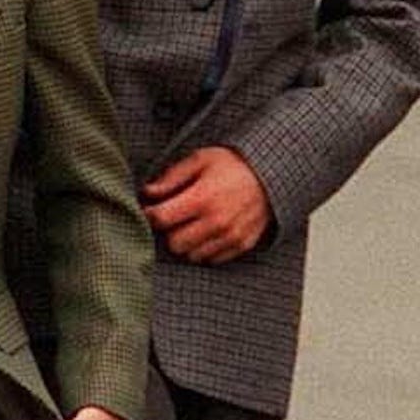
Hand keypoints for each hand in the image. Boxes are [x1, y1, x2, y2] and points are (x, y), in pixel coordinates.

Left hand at [140, 145, 271, 263]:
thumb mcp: (200, 160)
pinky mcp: (242, 245)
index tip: (150, 209)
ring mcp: (231, 236)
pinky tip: (206, 232)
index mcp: (202, 198)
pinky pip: (211, 259)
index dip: (149, 214)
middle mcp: (217, 221)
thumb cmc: (232, 165)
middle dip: (169, 232)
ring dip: (186, 243)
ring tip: (191, 224)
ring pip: (191, 255)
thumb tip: (148, 192)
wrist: (272, 174)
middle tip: (173, 218)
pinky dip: (204, 249)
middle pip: (174, 243)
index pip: (161, 219)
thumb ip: (171, 177)